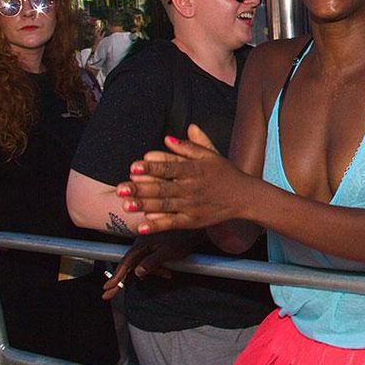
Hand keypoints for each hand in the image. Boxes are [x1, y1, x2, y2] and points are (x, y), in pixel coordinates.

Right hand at [102, 229, 201, 299]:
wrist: (195, 230)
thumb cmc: (182, 239)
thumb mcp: (167, 252)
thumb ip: (152, 262)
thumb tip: (137, 273)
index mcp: (142, 244)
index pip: (126, 262)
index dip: (116, 276)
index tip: (108, 287)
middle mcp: (142, 245)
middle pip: (129, 265)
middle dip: (122, 280)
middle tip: (109, 294)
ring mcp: (148, 247)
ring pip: (142, 265)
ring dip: (152, 272)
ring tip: (167, 273)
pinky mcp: (155, 249)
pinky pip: (151, 263)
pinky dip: (157, 269)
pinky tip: (168, 272)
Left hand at [117, 124, 248, 233]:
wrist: (245, 196)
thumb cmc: (225, 173)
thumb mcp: (211, 155)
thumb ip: (189, 146)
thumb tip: (168, 138)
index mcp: (195, 170)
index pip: (170, 167)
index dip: (152, 167)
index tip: (134, 166)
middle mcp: (192, 188)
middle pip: (163, 188)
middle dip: (140, 188)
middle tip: (120, 188)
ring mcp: (192, 206)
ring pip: (164, 206)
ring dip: (144, 205)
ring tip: (126, 205)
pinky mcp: (193, 221)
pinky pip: (172, 223)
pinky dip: (157, 225)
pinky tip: (142, 226)